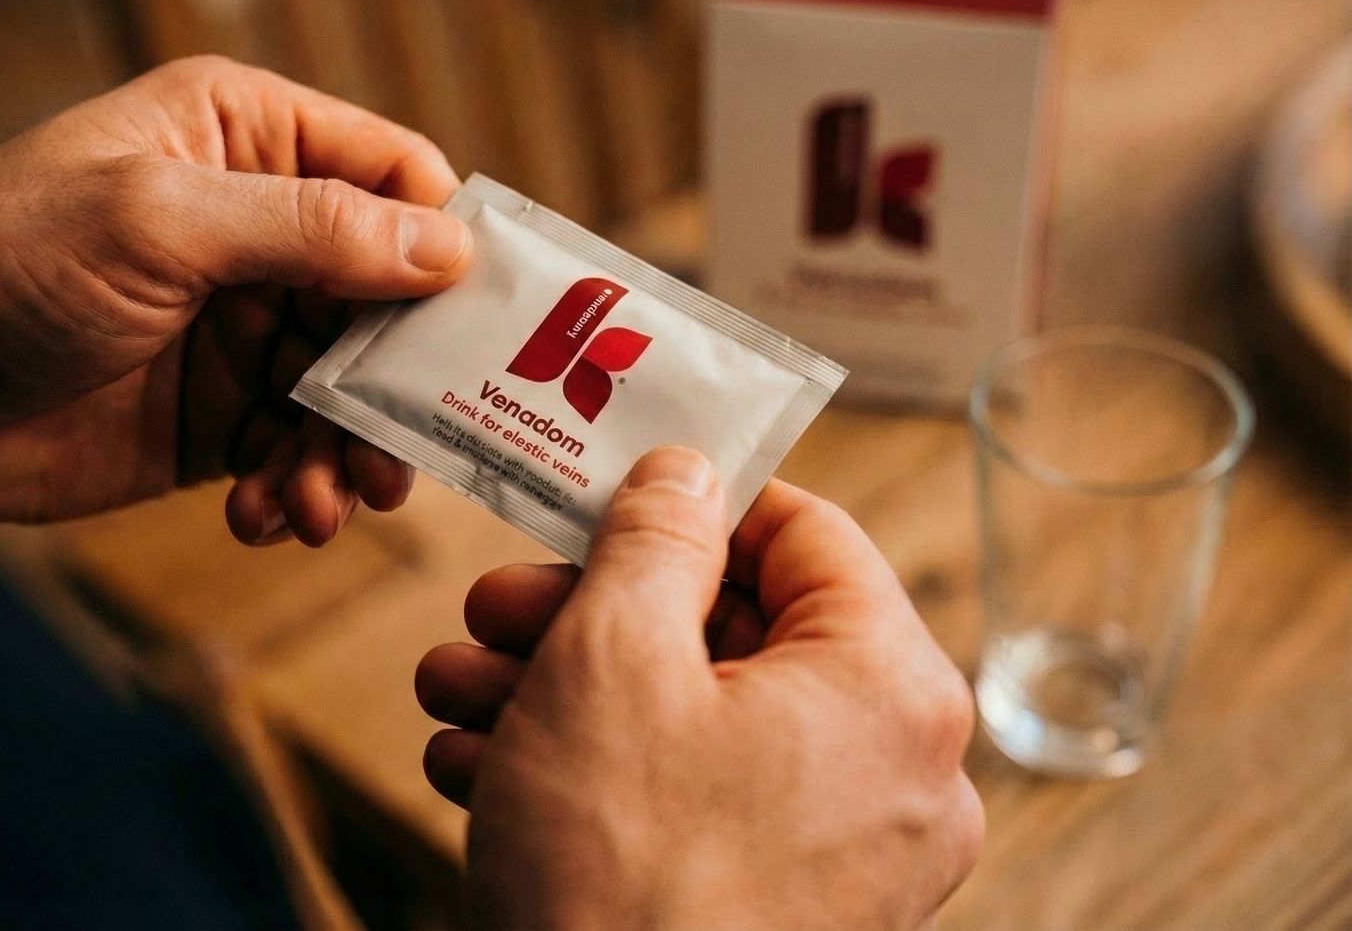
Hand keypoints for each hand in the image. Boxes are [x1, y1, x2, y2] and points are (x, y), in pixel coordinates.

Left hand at [0, 56, 469, 539]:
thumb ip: (309, 229)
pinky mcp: (216, 418)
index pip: (395, 179)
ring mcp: (239, 329)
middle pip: (391, 300)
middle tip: (413, 448)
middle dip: (405, 379)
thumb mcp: (160, 222)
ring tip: (329, 502)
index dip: (448, 247)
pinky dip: (298, 491)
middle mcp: (258, 229)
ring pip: (353, 390)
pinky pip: (298, 453)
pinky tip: (266, 518)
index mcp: (247, 139)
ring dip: (351, 451)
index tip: (489, 326)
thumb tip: (449, 246)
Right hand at [415, 447, 981, 930]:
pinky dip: (599, 773)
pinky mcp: (791, 909)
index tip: (609, 496)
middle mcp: (896, 770)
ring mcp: (848, 853)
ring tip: (460, 687)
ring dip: (566, 691)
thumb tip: (688, 469)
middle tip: (498, 602)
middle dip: (592, 611)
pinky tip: (482, 763)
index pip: (808, 534)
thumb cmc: (619, 870)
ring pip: (699, 720)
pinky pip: (700, 803)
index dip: (696, 500)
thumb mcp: (611, 656)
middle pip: (735, 632)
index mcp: (890, 686)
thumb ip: (654, 536)